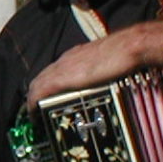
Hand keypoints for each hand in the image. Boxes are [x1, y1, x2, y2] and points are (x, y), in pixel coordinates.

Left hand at [25, 21, 162, 110]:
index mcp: (75, 56)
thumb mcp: (108, 62)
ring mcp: (62, 67)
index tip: (47, 97)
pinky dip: (34, 103)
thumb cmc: (126, 52)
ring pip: (37, 84)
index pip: (54, 71)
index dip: (47, 85)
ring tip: (34, 115)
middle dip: (36, 94)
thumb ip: (100, 71)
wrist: (129, 46)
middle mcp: (65, 60)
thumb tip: (106, 80)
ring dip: (33, 100)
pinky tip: (34, 114)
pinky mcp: (61, 78)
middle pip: (41, 77)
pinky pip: (39, 92)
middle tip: (36, 110)